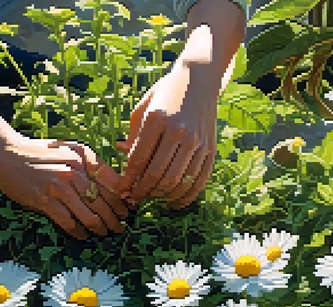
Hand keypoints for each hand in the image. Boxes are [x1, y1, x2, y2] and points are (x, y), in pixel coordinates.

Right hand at [0, 137, 127, 238]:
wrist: (5, 152)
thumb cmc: (37, 153)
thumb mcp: (67, 150)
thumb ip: (87, 164)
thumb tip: (112, 186)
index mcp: (83, 156)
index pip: (113, 181)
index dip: (123, 199)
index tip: (128, 210)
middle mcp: (75, 170)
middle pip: (104, 201)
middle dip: (116, 218)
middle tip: (120, 228)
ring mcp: (60, 186)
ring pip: (90, 215)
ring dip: (100, 228)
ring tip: (104, 233)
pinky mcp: (45, 201)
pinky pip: (69, 222)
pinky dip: (78, 232)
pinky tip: (82, 235)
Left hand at [116, 63, 217, 208]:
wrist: (200, 78)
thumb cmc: (166, 92)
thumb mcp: (144, 107)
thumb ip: (133, 134)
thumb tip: (122, 155)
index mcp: (157, 120)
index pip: (139, 160)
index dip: (128, 180)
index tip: (122, 190)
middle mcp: (178, 131)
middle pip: (158, 175)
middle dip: (143, 192)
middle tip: (134, 199)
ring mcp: (197, 141)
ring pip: (178, 181)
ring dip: (162, 196)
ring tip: (152, 199)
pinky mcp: (210, 148)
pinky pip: (199, 180)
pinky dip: (186, 196)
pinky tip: (174, 202)